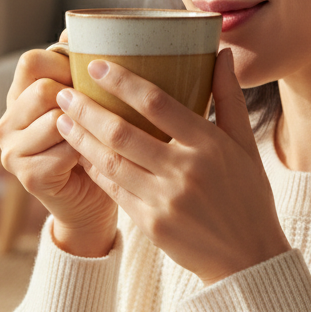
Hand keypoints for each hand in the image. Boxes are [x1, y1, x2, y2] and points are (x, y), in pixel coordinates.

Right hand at [0, 39, 116, 257]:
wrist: (93, 201)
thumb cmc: (94, 143)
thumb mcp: (86, 100)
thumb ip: (75, 67)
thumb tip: (73, 26)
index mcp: (18, 97)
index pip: (31, 61)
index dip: (64, 64)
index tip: (88, 78)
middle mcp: (7, 122)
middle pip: (43, 89)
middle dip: (77, 98)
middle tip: (98, 112)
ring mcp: (12, 150)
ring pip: (54, 119)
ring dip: (85, 127)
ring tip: (98, 137)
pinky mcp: (27, 176)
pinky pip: (64, 149)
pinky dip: (87, 151)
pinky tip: (94, 158)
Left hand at [54, 48, 290, 283]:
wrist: (248, 259)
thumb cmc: (248, 195)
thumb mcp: (245, 145)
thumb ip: (230, 96)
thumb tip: (222, 52)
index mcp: (208, 144)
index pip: (156, 103)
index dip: (122, 82)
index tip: (96, 65)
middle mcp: (184, 171)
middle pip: (123, 132)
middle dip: (88, 109)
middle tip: (64, 91)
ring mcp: (165, 200)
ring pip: (111, 161)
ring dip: (81, 139)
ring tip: (62, 119)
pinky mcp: (151, 224)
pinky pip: (114, 190)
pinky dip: (94, 169)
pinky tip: (81, 153)